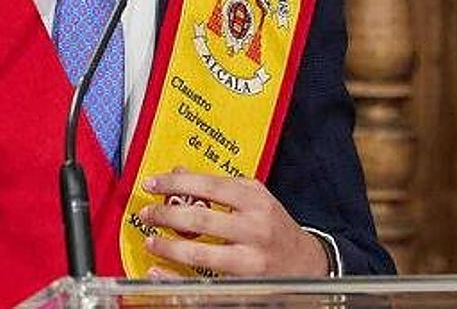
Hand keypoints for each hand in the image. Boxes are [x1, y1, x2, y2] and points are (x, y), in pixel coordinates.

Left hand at [138, 169, 328, 277]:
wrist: (309, 264)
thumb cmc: (276, 228)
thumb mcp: (254, 197)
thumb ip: (219, 185)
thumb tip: (179, 172)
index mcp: (256, 200)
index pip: (209, 186)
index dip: (176, 183)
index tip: (152, 183)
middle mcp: (255, 229)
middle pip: (201, 219)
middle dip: (166, 215)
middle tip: (147, 214)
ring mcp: (252, 260)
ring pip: (201, 254)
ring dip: (169, 247)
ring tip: (152, 241)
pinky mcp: (246, 285)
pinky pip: (205, 283)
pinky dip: (178, 278)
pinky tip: (160, 271)